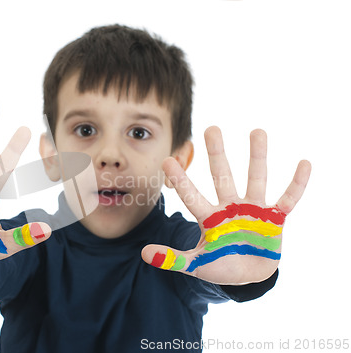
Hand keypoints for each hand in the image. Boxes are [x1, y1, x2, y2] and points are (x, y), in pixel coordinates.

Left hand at [141, 126, 310, 284]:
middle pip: (222, 176)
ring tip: (257, 131)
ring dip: (257, 157)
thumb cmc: (220, 266)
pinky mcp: (275, 218)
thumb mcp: (196, 265)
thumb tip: (144, 253)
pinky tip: (304, 163)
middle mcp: (230, 207)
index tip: (167, 160)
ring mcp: (253, 210)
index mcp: (209, 218)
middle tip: (211, 128)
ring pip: (255, 178)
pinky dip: (297, 184)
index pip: (192, 196)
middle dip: (217, 153)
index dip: (181, 180)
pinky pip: (288, 198)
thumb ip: (173, 259)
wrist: (248, 276)